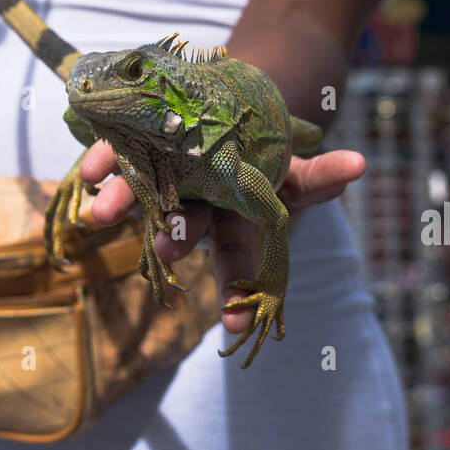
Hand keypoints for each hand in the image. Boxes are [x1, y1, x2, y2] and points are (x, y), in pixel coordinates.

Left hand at [79, 142, 365, 337]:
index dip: (238, 293)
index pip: (240, 259)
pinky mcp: (132, 150)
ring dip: (123, 198)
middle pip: (188, 226)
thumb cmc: (260, 155)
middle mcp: (197, 207)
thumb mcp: (292, 172)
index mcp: (236, 218)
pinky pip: (115, 155)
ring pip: (143, 193)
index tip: (235, 331)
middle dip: (176, 239)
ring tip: (102, 211)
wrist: (214, 118)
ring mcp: (163, 180)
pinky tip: (88, 171)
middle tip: (162, 252)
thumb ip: (321, 175)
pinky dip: (101, 161)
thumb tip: (361, 166)